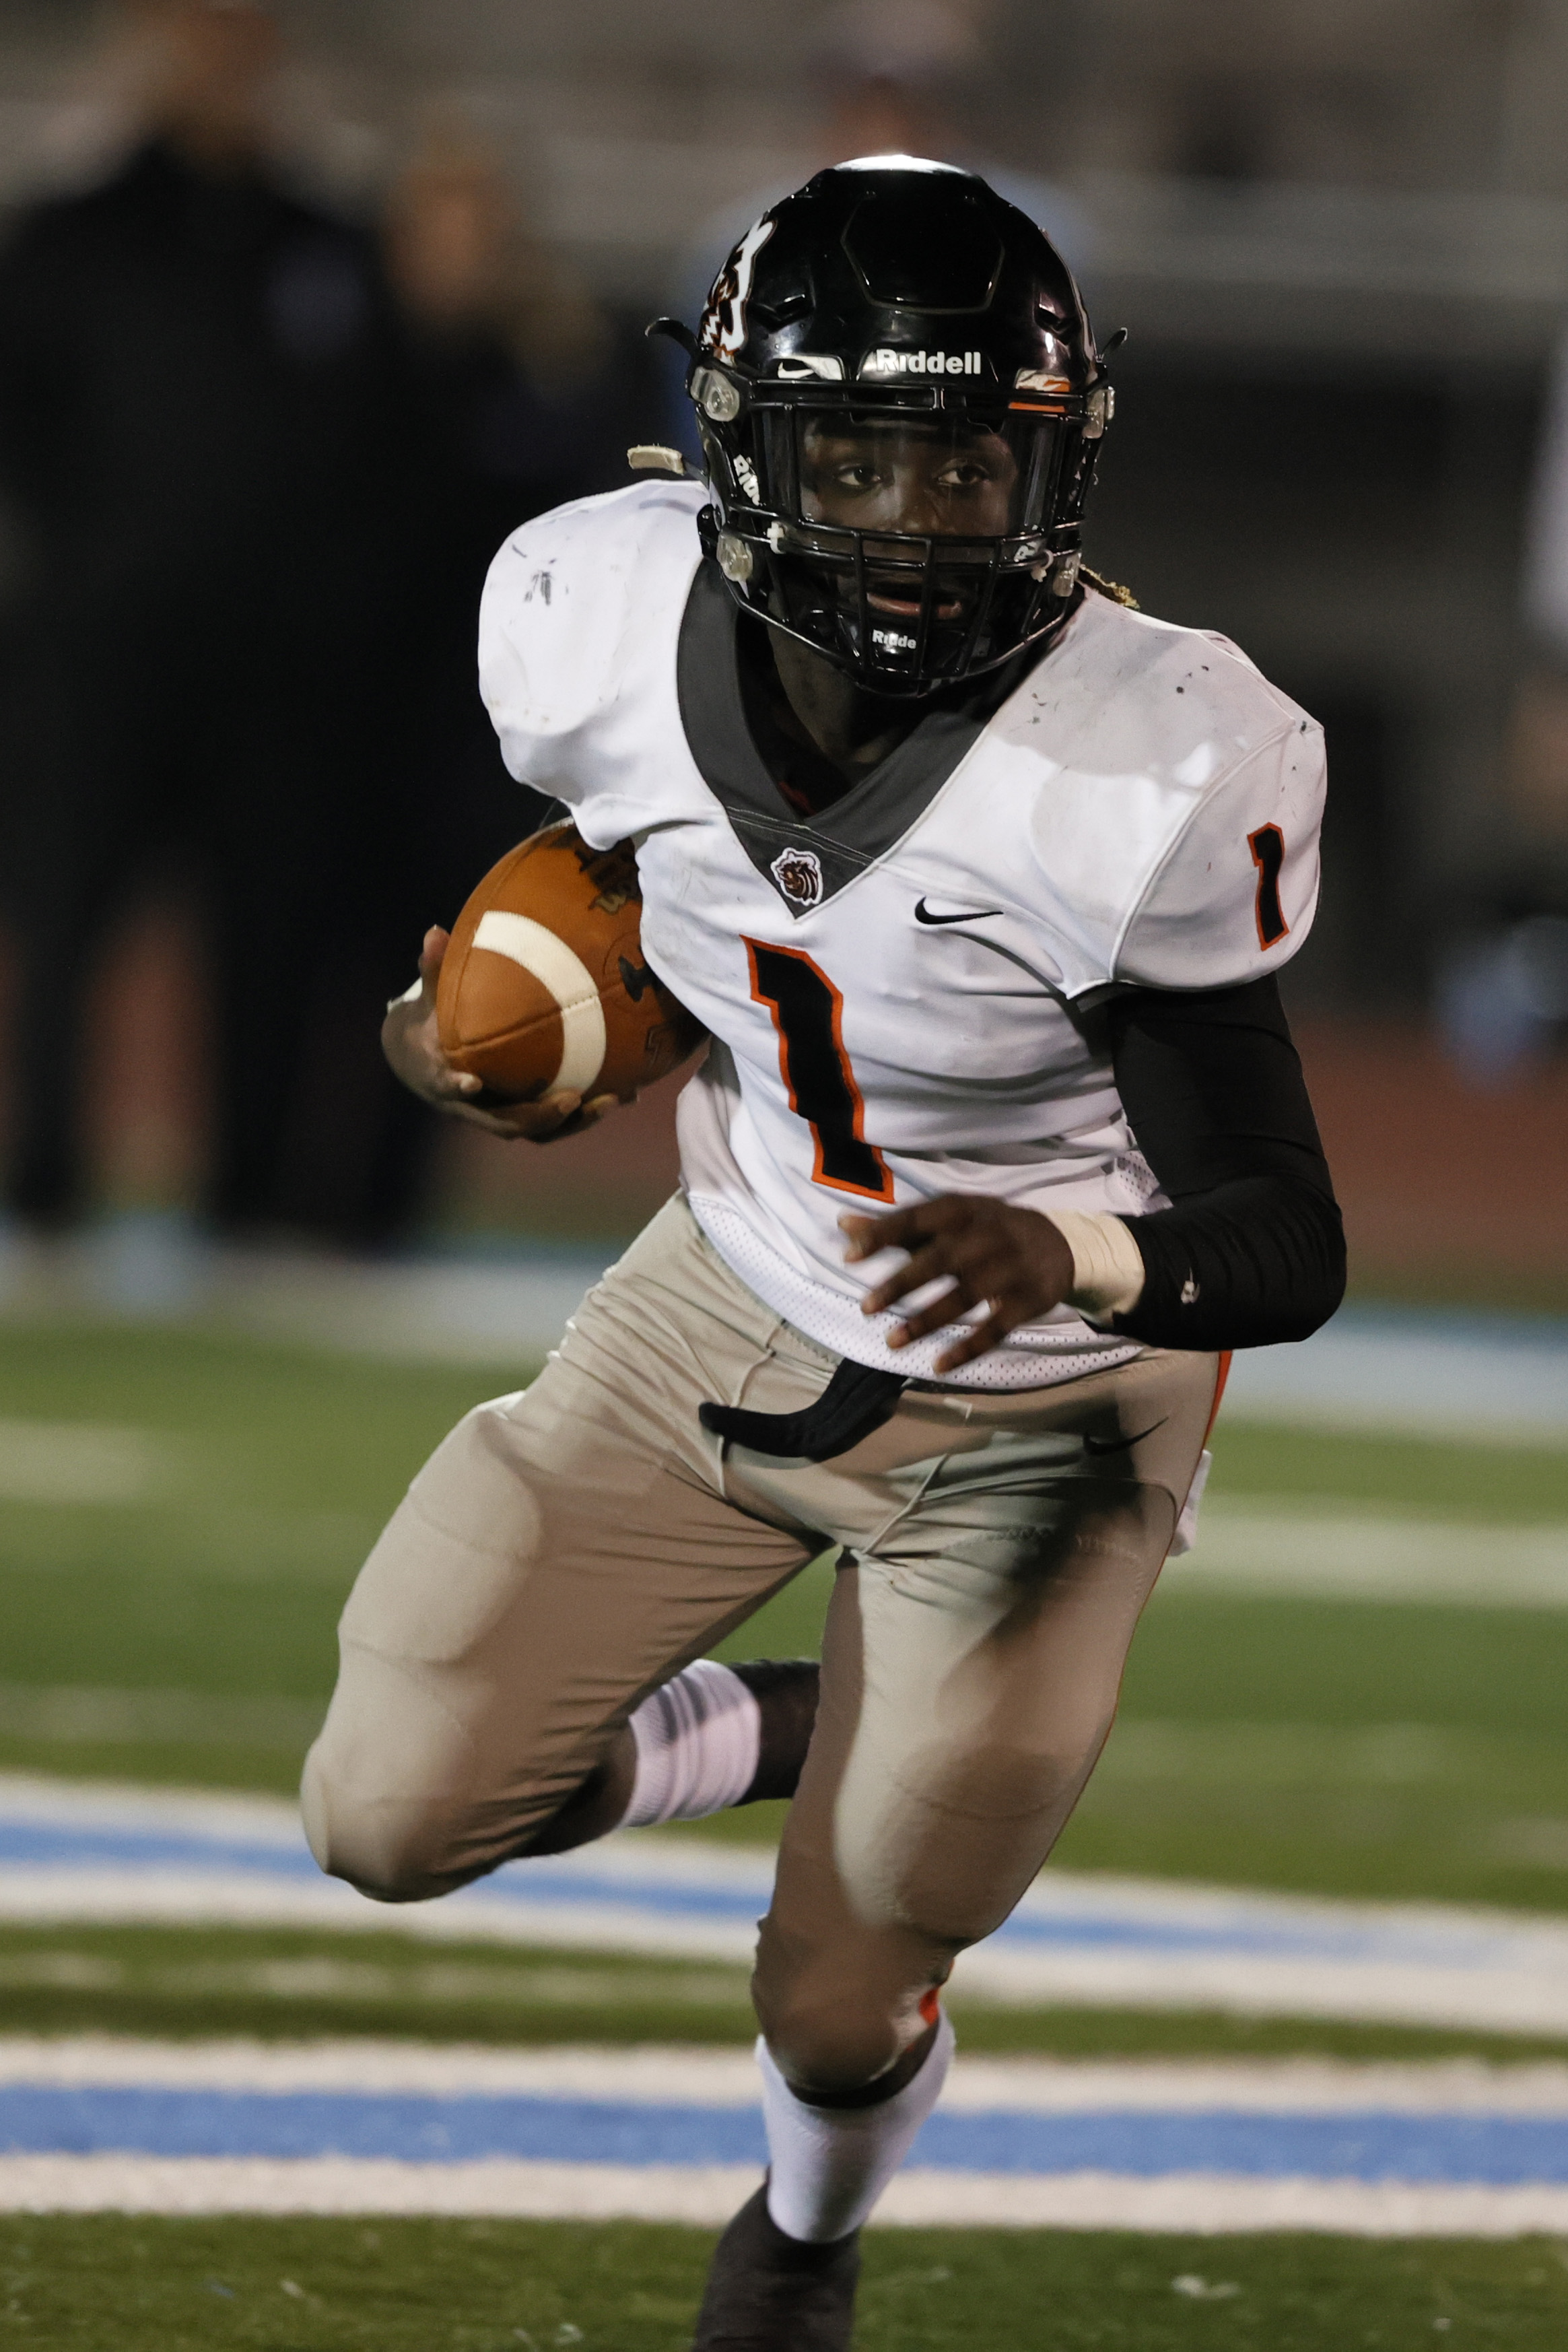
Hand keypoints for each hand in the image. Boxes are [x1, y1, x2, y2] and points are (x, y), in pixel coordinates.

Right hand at [381, 926, 621, 1142]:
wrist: (426, 1063)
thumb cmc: (430, 1027)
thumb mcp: (428, 1000)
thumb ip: (433, 971)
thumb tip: (434, 931)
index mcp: (443, 1079)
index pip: (447, 1087)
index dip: (458, 1086)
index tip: (472, 1082)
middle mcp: (474, 1107)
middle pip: (506, 1123)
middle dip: (541, 1115)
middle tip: (573, 1099)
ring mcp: (502, 1114)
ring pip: (540, 1130)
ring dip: (578, 1120)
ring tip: (615, 1099)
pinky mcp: (525, 1113)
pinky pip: (558, 1120)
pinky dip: (589, 1110)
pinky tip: (628, 1094)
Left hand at [840, 1196, 1074, 1374]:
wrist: (1060, 1244)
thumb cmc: (988, 1229)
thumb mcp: (950, 1218)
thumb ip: (899, 1226)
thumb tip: (842, 1226)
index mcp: (963, 1210)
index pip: (919, 1219)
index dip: (884, 1234)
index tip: (849, 1255)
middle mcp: (987, 1236)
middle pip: (941, 1260)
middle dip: (902, 1283)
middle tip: (865, 1306)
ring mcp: (1010, 1269)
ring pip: (965, 1296)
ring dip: (926, 1320)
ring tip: (892, 1342)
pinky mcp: (1027, 1301)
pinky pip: (995, 1328)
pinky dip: (968, 1348)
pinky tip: (938, 1365)